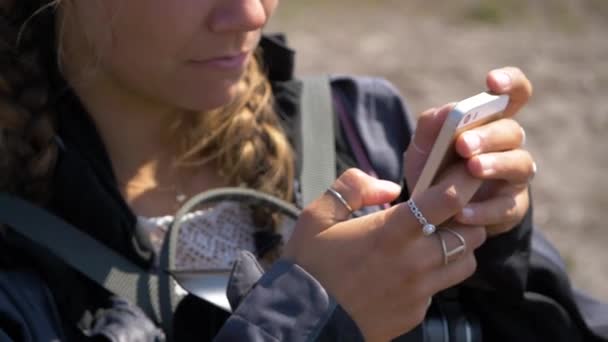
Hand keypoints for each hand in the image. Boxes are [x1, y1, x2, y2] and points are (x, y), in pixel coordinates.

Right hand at [284, 169, 485, 341]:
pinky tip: (408, 273)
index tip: (466, 172)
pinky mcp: (416, 313)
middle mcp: (415, 261)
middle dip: (467, 217)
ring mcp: (419, 291)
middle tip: (449, 211)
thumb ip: (352, 188)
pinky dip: (433, 276)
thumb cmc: (310, 265)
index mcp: (392, 232)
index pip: (448, 200)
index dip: (464, 181)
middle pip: (471, 233)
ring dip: (458, 248)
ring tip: (434, 241)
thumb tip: (389, 187)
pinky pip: (438, 289)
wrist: (306, 321)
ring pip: (465, 263)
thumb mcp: (317, 216)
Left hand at [404, 67, 534, 235]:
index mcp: (490, 123)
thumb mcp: (422, 149)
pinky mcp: (511, 208)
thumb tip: (448, 110)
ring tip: (472, 169)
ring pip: (521, 164)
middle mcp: (509, 146)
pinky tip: (462, 212)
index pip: (514, 94)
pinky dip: (484, 209)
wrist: (431, 214)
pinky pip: (506, 207)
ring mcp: (514, 177)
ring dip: (496, 165)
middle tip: (464, 144)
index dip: (510, 83)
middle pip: (512, 132)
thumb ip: (430, 127)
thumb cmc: (433, 171)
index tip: (491, 82)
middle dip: (488, 135)